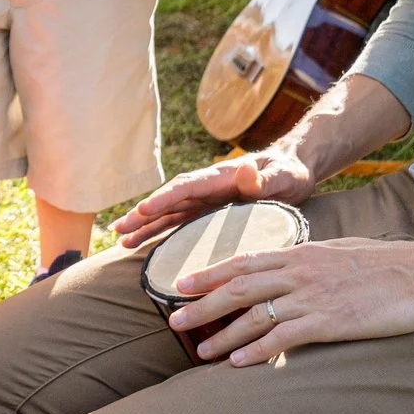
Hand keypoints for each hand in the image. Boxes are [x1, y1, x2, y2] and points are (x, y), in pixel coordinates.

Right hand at [113, 148, 315, 247]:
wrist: (293, 171)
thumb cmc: (289, 173)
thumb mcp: (283, 176)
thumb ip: (264, 178)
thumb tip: (246, 170)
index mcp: (221, 177)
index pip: (187, 187)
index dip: (165, 198)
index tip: (144, 209)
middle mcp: (206, 188)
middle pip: (168, 200)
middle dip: (143, 214)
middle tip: (119, 229)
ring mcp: (204, 200)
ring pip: (168, 212)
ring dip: (144, 224)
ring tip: (120, 239)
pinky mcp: (206, 212)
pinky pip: (177, 222)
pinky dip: (157, 230)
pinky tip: (140, 242)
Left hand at [168, 235, 413, 365]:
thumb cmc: (396, 265)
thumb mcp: (347, 252)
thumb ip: (317, 262)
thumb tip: (299, 269)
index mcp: (304, 253)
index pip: (246, 262)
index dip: (211, 273)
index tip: (184, 284)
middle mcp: (301, 272)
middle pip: (238, 286)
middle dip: (203, 304)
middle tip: (174, 318)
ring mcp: (313, 296)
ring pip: (254, 314)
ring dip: (223, 333)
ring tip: (199, 350)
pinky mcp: (329, 321)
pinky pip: (283, 337)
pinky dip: (257, 349)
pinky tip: (238, 362)